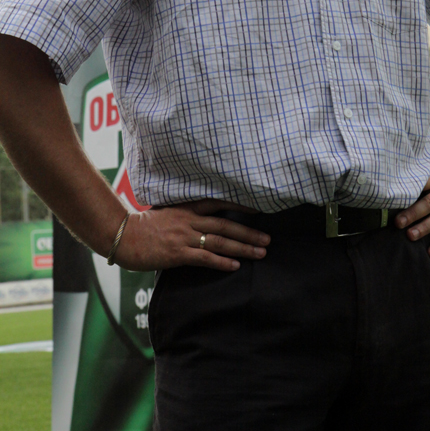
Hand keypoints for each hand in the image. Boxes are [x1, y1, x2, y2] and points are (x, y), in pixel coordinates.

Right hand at [114, 199, 269, 271]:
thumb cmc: (144, 226)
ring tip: (261, 252)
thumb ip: (186, 214)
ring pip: (220, 241)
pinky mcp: (178, 254)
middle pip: (226, 224)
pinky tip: (236, 265)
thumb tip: (202, 219)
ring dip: (243, 247)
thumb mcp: (167, 212)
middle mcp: (189, 219)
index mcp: (187, 207)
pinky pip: (204, 258)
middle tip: (268, 238)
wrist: (123, 236)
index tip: (260, 209)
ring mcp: (184, 236)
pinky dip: (222, 261)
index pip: (220, 203)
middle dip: (249, 232)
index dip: (240, 206)